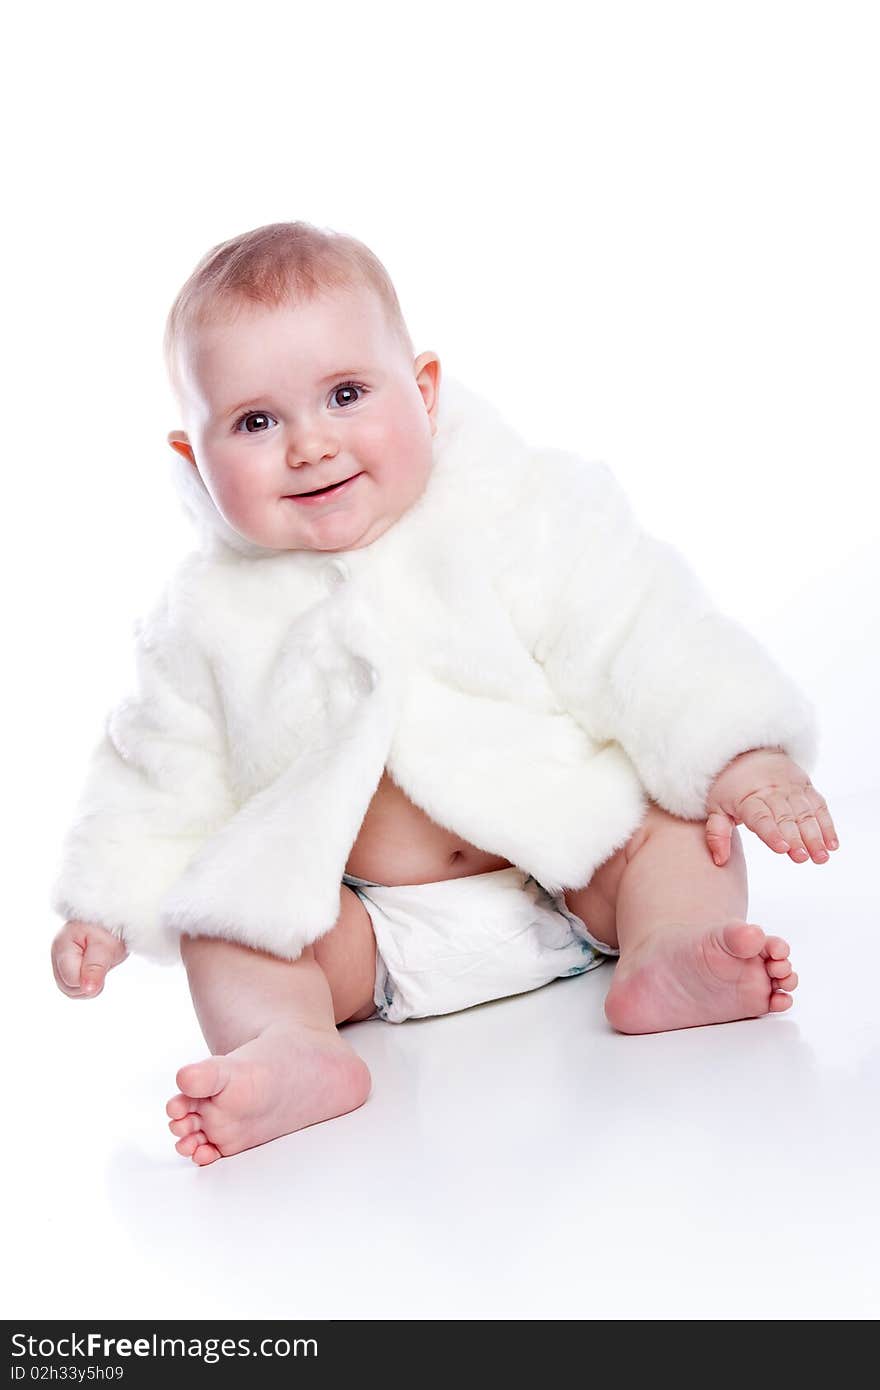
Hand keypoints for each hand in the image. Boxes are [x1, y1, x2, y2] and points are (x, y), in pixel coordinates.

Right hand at [51, 919, 127, 998]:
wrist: (113, 919)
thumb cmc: (110, 930)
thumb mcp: (106, 948)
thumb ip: (95, 969)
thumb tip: (88, 990)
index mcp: (62, 947)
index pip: (71, 980)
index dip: (90, 979)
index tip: (103, 964)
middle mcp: (56, 955)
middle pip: (67, 988)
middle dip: (88, 984)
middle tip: (103, 966)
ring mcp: (59, 962)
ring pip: (70, 990)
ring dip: (88, 985)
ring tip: (99, 966)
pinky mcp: (66, 967)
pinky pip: (74, 987)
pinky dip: (87, 983)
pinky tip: (95, 970)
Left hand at [705, 747, 838, 867]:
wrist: (747, 752)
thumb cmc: (729, 787)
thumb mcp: (715, 807)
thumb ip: (717, 834)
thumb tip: (719, 861)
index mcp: (748, 798)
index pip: (760, 818)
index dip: (771, 833)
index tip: (782, 848)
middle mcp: (772, 791)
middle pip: (785, 817)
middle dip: (796, 838)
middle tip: (803, 858)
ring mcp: (791, 788)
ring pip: (805, 813)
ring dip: (815, 835)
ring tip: (821, 857)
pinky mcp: (805, 786)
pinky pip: (818, 805)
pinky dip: (827, 824)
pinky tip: (832, 844)